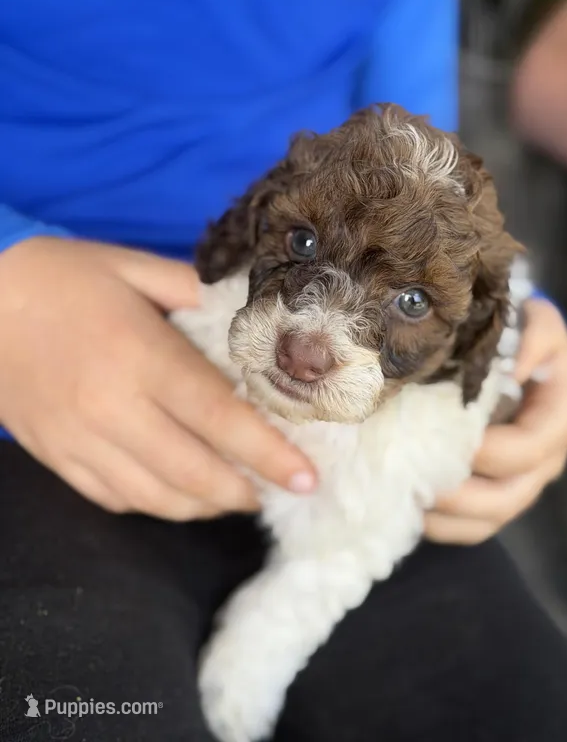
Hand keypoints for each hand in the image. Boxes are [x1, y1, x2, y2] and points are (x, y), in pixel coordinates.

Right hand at [0, 238, 315, 519]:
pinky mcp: (55, 457)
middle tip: (275, 491)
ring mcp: (79, 440)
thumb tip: (242, 313)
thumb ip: (192, 290)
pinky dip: (154, 505)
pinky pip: (113, 498)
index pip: (218, 417)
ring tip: (234, 497)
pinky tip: (177, 495)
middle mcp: (112, 408)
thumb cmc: (60, 277)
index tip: (306, 479)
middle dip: (243, 491)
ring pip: (155, 496)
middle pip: (193, 470)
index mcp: (140, 356)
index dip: (268, 453)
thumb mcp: (131, 265)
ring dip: (203, 506)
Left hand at [425, 298, 566, 544]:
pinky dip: (440, 526)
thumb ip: (534, 336)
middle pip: (510, 493)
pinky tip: (410, 510)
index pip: (533, 446)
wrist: (506, 351)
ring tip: (408, 495)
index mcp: (560, 417)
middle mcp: (546, 458)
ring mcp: (520, 483)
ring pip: (489, 519)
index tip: (455, 440)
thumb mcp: (536, 321)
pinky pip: (471, 529)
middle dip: (462, 491)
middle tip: (418, 476)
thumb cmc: (518, 334)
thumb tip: (514, 367)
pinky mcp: (494, 498)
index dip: (494, 450)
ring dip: (447, 514)